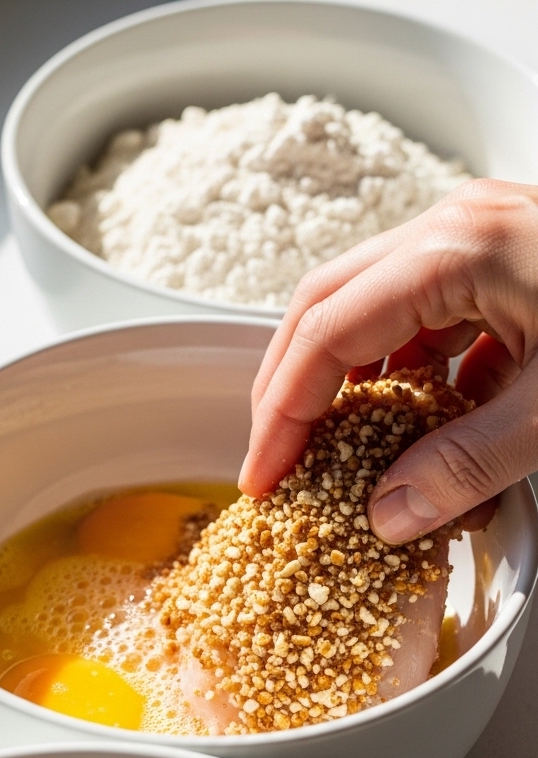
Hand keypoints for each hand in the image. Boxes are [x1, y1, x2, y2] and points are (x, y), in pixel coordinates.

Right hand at [238, 179, 537, 542]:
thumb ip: (467, 466)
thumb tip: (387, 517)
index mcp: (457, 252)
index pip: (326, 333)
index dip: (283, 412)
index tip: (266, 476)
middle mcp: (454, 231)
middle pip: (328, 306)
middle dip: (292, 390)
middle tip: (278, 465)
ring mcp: (476, 241)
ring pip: (369, 309)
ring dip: (344, 382)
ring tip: (334, 455)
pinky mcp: (500, 265)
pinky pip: (422, 317)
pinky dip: (403, 375)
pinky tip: (414, 424)